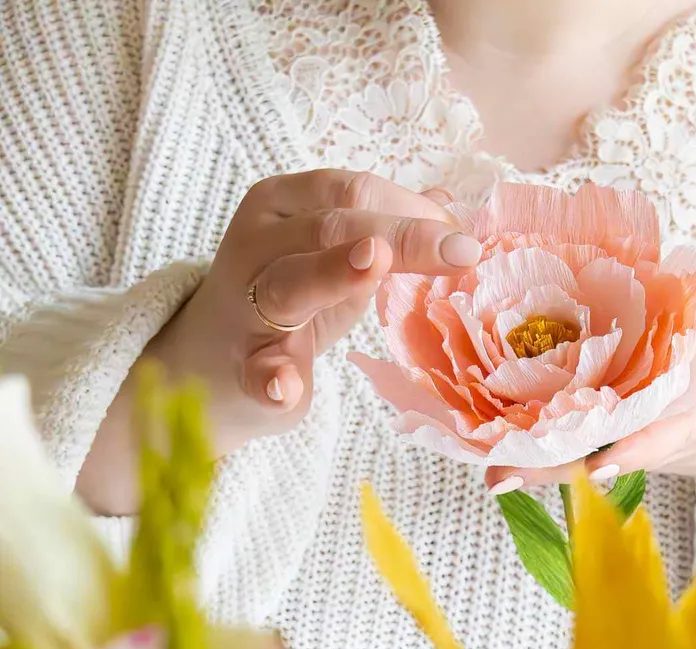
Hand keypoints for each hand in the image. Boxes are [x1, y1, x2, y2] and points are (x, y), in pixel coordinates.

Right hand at [78, 172, 480, 512]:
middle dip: (403, 236)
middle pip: (333, 227)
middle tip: (463, 251)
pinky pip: (256, 370)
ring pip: (292, 282)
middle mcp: (258, 242)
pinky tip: (284, 388)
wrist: (209, 365)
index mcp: (281, 203)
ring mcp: (246, 306)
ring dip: (332, 272)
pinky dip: (271, 379)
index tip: (462, 235)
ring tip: (373, 265)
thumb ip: (382, 231)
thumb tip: (449, 207)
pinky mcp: (243, 366)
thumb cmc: (287, 300)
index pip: (352, 191)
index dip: (411, 208)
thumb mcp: (334, 255)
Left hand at [485, 277, 695, 495]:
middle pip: (604, 459)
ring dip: (538, 462)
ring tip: (482, 464)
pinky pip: (587, 452)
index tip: (596, 460)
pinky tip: (496, 441)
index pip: (666, 431)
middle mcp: (670, 441)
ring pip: (587, 461)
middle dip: (553, 467)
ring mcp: (648, 450)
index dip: (631, 445)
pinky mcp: (634, 446)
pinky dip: (547, 447)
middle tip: (498, 475)